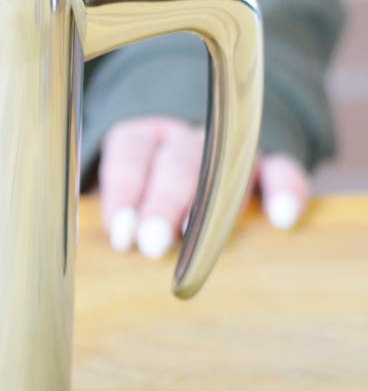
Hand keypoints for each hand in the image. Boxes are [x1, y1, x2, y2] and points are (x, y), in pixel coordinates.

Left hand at [99, 117, 308, 257]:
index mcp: (144, 137)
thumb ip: (118, 217)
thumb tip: (104, 253)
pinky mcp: (271, 164)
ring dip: (212, 206)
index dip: (124, 192)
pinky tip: (282, 219)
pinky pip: (283, 169)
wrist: (198, 162)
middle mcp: (186, 139)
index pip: (130, 154)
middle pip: (176, 162)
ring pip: (224, 167)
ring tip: (199, 241)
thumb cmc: (148, 192)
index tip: (120, 233)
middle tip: (151, 243)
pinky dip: (286, 189)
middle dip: (163, 203)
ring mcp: (230, 149)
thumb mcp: (124, 195)